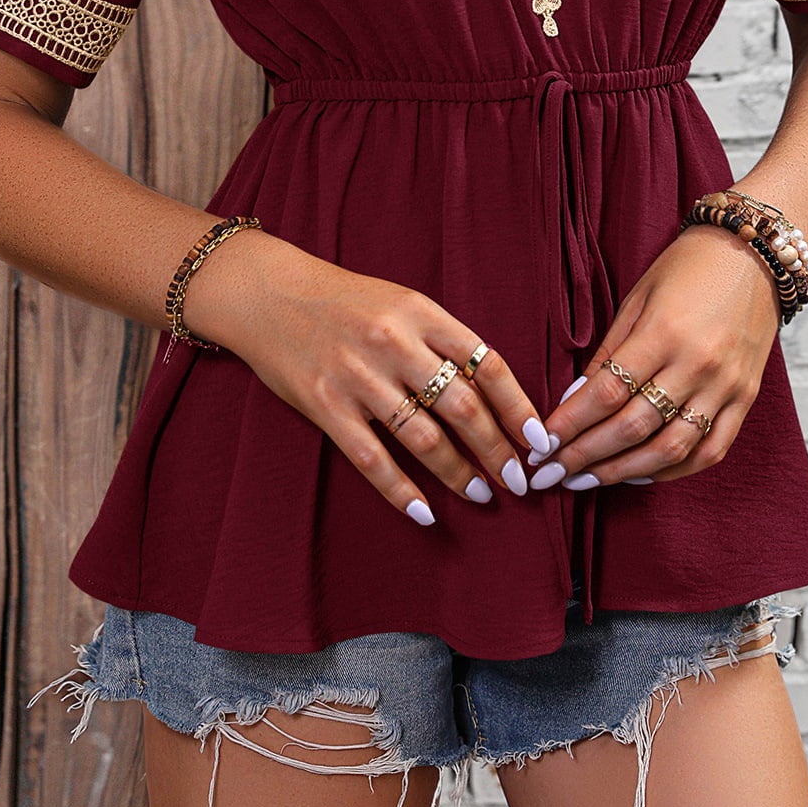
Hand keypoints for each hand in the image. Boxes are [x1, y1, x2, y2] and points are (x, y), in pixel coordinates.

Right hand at [181, 229, 550, 522]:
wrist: (268, 294)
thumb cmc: (345, 301)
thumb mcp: (402, 303)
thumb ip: (442, 341)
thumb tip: (491, 395)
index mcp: (422, 312)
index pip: (487, 364)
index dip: (519, 407)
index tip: (539, 439)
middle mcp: (394, 343)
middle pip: (464, 408)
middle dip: (499, 451)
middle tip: (519, 481)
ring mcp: (359, 377)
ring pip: (424, 439)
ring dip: (458, 473)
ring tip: (481, 493)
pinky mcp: (326, 406)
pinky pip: (372, 459)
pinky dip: (402, 491)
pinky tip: (424, 512)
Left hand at [531, 225, 782, 488]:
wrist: (756, 253)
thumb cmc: (688, 268)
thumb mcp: (638, 297)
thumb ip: (608, 351)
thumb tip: (575, 398)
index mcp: (664, 332)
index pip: (607, 392)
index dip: (570, 423)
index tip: (541, 444)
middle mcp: (697, 364)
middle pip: (633, 427)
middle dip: (586, 456)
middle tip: (552, 474)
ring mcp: (725, 386)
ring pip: (671, 449)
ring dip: (623, 472)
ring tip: (587, 481)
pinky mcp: (746, 399)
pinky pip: (710, 450)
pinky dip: (673, 470)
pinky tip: (639, 475)